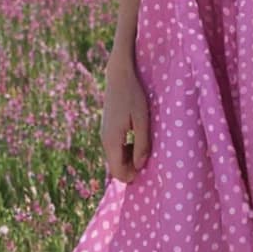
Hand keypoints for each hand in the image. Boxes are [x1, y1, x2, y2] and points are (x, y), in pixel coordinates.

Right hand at [101, 59, 150, 181]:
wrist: (119, 76)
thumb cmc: (133, 96)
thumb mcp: (142, 120)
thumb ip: (142, 144)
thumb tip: (140, 165)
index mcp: (112, 141)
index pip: (118, 173)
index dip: (133, 175)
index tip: (148, 166)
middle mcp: (105, 140)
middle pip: (116, 167)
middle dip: (131, 167)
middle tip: (148, 155)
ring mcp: (104, 134)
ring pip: (115, 157)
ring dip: (129, 158)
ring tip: (144, 145)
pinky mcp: (107, 128)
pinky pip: (115, 148)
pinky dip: (125, 149)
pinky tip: (136, 138)